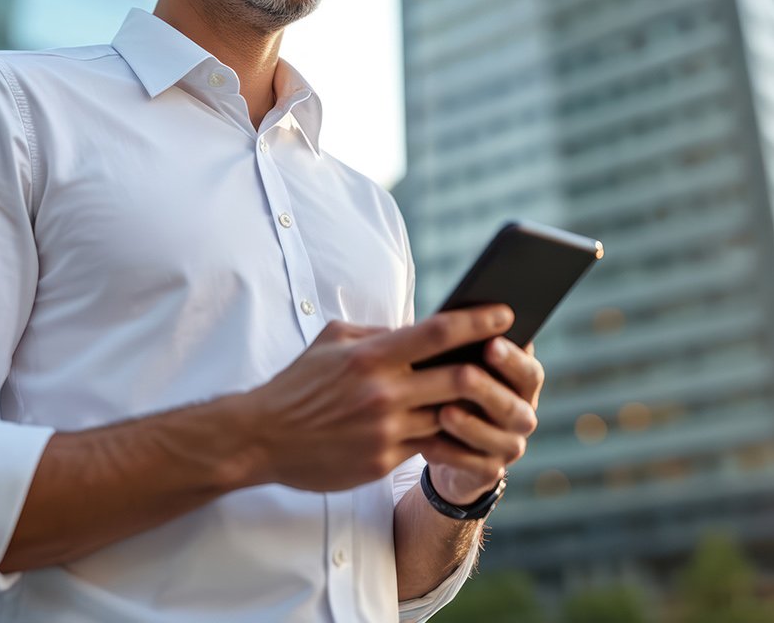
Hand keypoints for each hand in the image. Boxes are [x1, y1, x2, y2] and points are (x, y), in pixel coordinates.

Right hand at [240, 306, 519, 493]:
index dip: (478, 321)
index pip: (438, 333)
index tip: (506, 312)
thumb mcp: (333, 340)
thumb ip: (378, 332)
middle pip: (458, 379)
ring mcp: (385, 431)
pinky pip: (429, 446)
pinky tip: (463, 429)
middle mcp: (383, 393)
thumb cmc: (299, 383)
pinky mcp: (383, 461)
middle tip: (511, 360)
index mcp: (371, 355)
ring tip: (494, 394)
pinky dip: (448, 436)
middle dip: (490, 370)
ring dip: (472, 407)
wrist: (262, 437)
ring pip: (449, 417)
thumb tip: (419, 328)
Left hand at [424, 335, 543, 506]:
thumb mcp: (457, 365)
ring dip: (472, 425)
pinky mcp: (489, 472)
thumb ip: (463, 349)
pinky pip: (475, 467)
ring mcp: (509, 446)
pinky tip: (427, 442)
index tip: (490, 342)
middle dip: (488, 389)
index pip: (529, 371)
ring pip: (500, 439)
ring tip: (444, 412)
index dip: (513, 359)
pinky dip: (451, 454)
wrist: (446, 441)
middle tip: (464, 374)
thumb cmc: (450, 388)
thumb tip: (447, 321)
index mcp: (520, 384)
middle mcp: (522, 415)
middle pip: (515, 406)